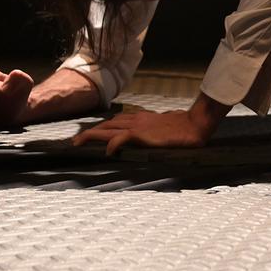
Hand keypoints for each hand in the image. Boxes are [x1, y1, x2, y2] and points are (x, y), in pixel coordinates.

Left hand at [71, 109, 209, 156]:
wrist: (194, 124)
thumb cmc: (184, 127)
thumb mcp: (165, 126)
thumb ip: (155, 129)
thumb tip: (153, 135)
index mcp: (142, 118)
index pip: (117, 121)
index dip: (104, 127)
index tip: (94, 133)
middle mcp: (137, 120)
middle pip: (108, 124)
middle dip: (91, 132)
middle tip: (76, 140)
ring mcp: (138, 126)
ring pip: (108, 129)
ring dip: (92, 135)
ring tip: (79, 143)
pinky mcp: (141, 134)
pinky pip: (120, 138)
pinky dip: (111, 144)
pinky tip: (107, 152)